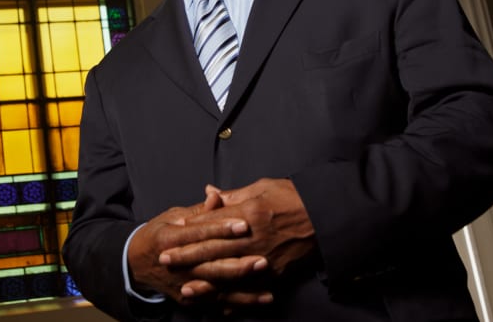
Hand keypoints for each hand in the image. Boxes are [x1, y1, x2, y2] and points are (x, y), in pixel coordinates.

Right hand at [127, 192, 267, 303]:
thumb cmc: (158, 234)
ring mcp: (182, 284)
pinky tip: (256, 304)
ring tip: (266, 292)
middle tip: (262, 260)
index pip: (200, 233)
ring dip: (242, 292)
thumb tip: (216, 195)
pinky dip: (236, 306)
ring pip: (216, 290)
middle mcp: (176, 264)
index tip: (244, 224)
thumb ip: (199, 210)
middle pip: (210, 266)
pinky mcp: (188, 299)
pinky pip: (214, 305)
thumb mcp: (173, 216)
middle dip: (237, 265)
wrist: (135, 264)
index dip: (222, 228)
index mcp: (171, 238)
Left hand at [162, 179, 317, 298]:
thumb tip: (209, 194)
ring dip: (205, 283)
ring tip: (185, 289)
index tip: (172, 230)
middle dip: (187, 256)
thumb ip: (233, 195)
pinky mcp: (276, 273)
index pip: (212, 222)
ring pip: (228, 274)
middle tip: (164, 261)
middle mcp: (253, 238)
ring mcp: (264, 258)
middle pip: (213, 249)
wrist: (328, 216)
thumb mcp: (262, 187)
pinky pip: (250, 289)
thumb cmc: (294, 196)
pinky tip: (219, 305)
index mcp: (248, 213)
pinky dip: (234, 298)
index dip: (190, 227)